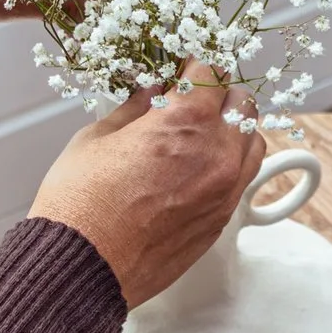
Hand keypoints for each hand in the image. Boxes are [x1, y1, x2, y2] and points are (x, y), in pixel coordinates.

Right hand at [29, 64, 266, 305]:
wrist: (81, 269)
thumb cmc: (79, 203)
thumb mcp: (97, 138)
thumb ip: (133, 109)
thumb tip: (152, 91)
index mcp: (186, 122)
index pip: (211, 71)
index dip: (195, 63)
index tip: (182, 67)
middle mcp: (217, 153)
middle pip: (241, 102)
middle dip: (218, 93)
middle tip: (190, 98)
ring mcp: (225, 190)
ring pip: (253, 140)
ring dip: (233, 128)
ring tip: (201, 132)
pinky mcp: (222, 220)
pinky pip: (243, 179)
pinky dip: (230, 163)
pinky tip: (199, 166)